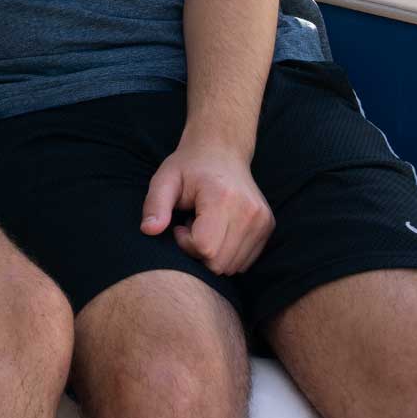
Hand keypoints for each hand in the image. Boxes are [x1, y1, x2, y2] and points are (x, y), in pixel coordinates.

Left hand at [141, 139, 273, 275]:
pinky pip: (244, 262)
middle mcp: (249, 212)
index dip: (186, 244)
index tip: (180, 225)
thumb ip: (155, 205)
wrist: (222, 151)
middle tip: (191, 226)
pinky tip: (218, 230)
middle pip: (220, 263)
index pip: (205, 248)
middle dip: (198, 252)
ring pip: (233, 267)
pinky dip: (227, 253)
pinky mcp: (268, 228)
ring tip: (205, 226)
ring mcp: (262, 221)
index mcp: (222, 198)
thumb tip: (148, 230)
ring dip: (213, 253)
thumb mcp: (164, 179)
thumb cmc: (189, 166)